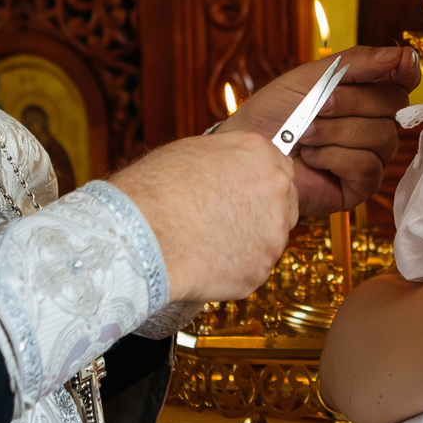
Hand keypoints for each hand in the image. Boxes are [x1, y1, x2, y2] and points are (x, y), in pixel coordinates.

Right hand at [106, 130, 299, 305]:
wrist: (139, 236)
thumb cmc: (153, 192)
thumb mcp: (191, 152)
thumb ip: (226, 160)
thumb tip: (230, 170)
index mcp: (259, 155)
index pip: (279, 169)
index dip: (258, 184)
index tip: (245, 194)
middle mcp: (275, 190)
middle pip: (283, 205)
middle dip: (259, 214)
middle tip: (225, 221)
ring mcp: (272, 233)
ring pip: (268, 240)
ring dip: (246, 243)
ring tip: (207, 241)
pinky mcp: (260, 269)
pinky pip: (252, 269)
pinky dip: (233, 269)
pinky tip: (206, 261)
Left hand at [218, 46, 419, 217]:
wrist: (246, 151)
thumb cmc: (272, 115)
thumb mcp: (309, 77)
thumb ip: (356, 63)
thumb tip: (404, 55)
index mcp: (363, 96)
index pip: (401, 81)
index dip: (405, 71)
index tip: (401, 63)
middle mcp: (373, 125)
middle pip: (393, 105)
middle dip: (350, 102)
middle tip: (316, 107)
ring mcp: (369, 157)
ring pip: (382, 136)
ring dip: (335, 132)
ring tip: (305, 136)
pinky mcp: (360, 186)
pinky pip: (367, 165)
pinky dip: (334, 157)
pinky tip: (312, 159)